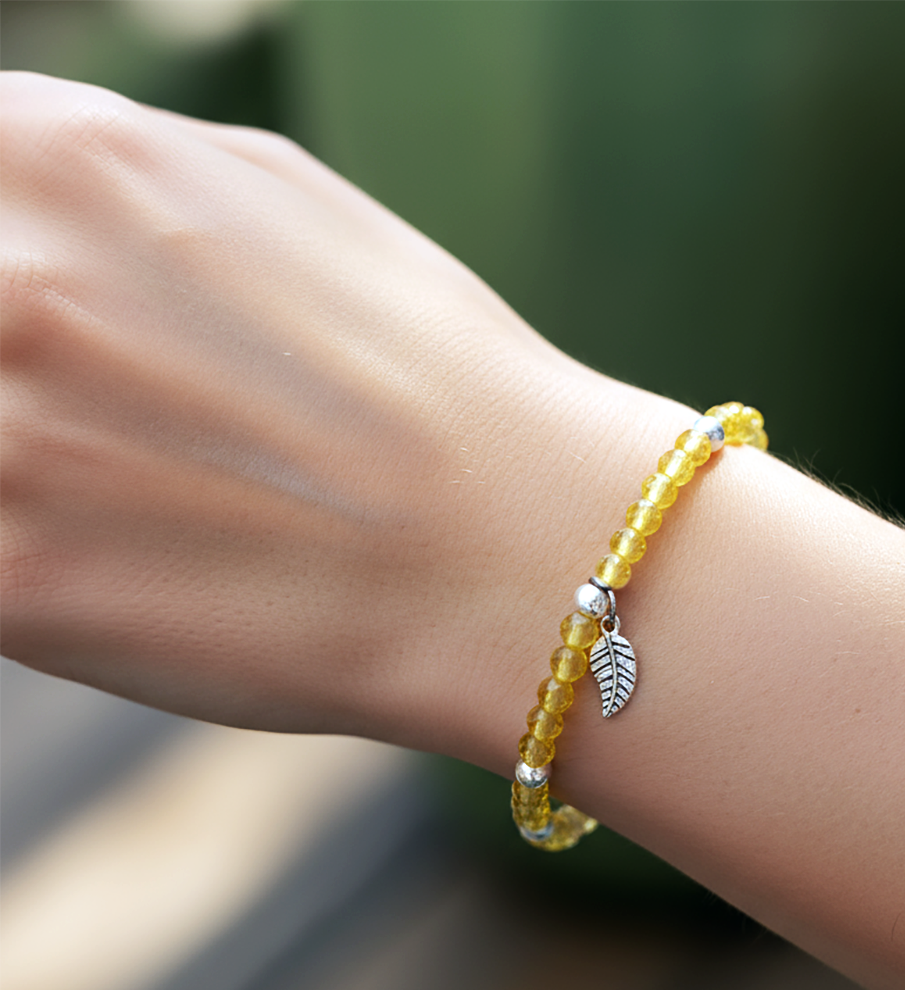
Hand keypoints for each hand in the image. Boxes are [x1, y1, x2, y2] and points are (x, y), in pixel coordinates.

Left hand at [0, 72, 689, 751]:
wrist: (523, 552)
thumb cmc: (433, 384)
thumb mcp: (279, 202)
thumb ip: (118, 183)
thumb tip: (25, 195)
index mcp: (71, 159)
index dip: (2, 256)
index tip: (46, 335)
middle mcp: (11, 281)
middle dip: (23, 373)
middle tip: (125, 431)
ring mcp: (0, 442)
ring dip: (25, 466)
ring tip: (141, 500)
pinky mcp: (13, 586)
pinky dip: (25, 554)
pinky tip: (126, 562)